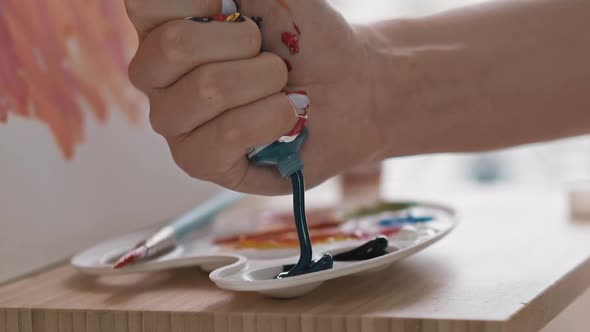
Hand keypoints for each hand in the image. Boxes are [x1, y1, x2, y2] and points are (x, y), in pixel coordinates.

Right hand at [125, 0, 387, 194]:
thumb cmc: (308, 40)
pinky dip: (271, 118)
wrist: (350, 89)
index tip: (234, 7)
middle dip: (245, 42)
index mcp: (164, 26)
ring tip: (282, 87)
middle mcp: (157, 75)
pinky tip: (283, 116)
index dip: (199, 1)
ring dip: (267, 82)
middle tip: (269, 55)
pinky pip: (228, 135)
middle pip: (175, 45)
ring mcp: (173, 122)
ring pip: (208, 90)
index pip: (146, 3)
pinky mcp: (199, 161)